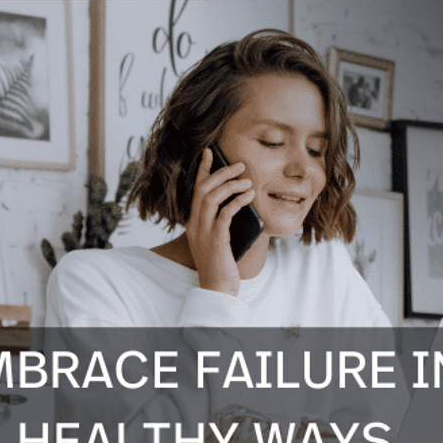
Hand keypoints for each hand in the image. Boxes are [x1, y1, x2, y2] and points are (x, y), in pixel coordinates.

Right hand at [185, 148, 255, 295]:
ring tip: (247, 179)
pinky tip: (249, 196)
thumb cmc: (221, 266)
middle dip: (221, 173)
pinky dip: (237, 201)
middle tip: (239, 164)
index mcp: (193, 224)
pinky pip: (225, 213)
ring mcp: (204, 232)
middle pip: (203, 189)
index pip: (196, 191)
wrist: (217, 289)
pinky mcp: (216, 240)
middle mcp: (195, 225)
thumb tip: (239, 203)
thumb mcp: (218, 240)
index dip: (202, 170)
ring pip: (212, 198)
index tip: (209, 153)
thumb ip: (222, 223)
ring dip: (231, 185)